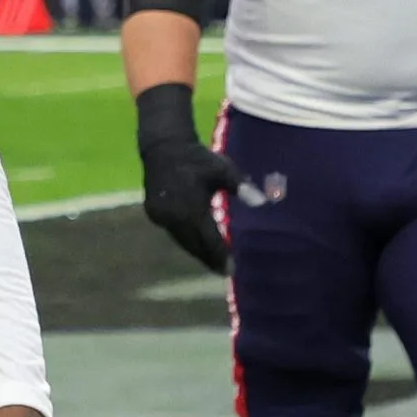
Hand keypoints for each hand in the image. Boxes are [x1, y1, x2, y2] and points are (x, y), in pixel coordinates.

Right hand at [136, 84, 245, 275]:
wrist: (163, 146)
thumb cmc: (197, 158)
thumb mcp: (223, 169)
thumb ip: (241, 186)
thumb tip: (262, 202)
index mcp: (192, 208)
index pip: (209, 239)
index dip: (221, 255)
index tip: (232, 270)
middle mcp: (174, 217)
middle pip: (194, 245)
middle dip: (209, 259)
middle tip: (224, 271)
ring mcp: (161, 216)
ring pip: (182, 241)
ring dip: (197, 251)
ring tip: (212, 261)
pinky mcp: (153, 213)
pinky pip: (173, 232)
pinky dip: (186, 240)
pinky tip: (196, 243)